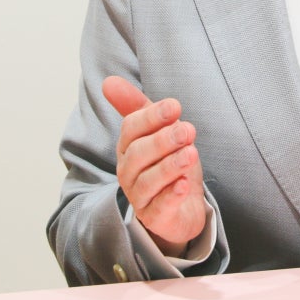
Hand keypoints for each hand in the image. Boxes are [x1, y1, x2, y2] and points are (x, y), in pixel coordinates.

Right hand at [101, 76, 206, 257]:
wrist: (180, 209)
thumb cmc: (167, 165)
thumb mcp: (158, 133)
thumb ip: (138, 108)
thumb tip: (108, 81)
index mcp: (128, 148)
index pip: (131, 129)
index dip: (152, 117)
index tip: (175, 106)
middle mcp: (129, 172)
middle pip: (138, 154)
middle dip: (163, 140)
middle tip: (187, 130)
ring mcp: (140, 197)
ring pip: (148, 181)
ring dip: (170, 166)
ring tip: (190, 153)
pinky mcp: (156, 218)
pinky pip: (160, 207)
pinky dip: (171, 195)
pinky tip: (184, 185)